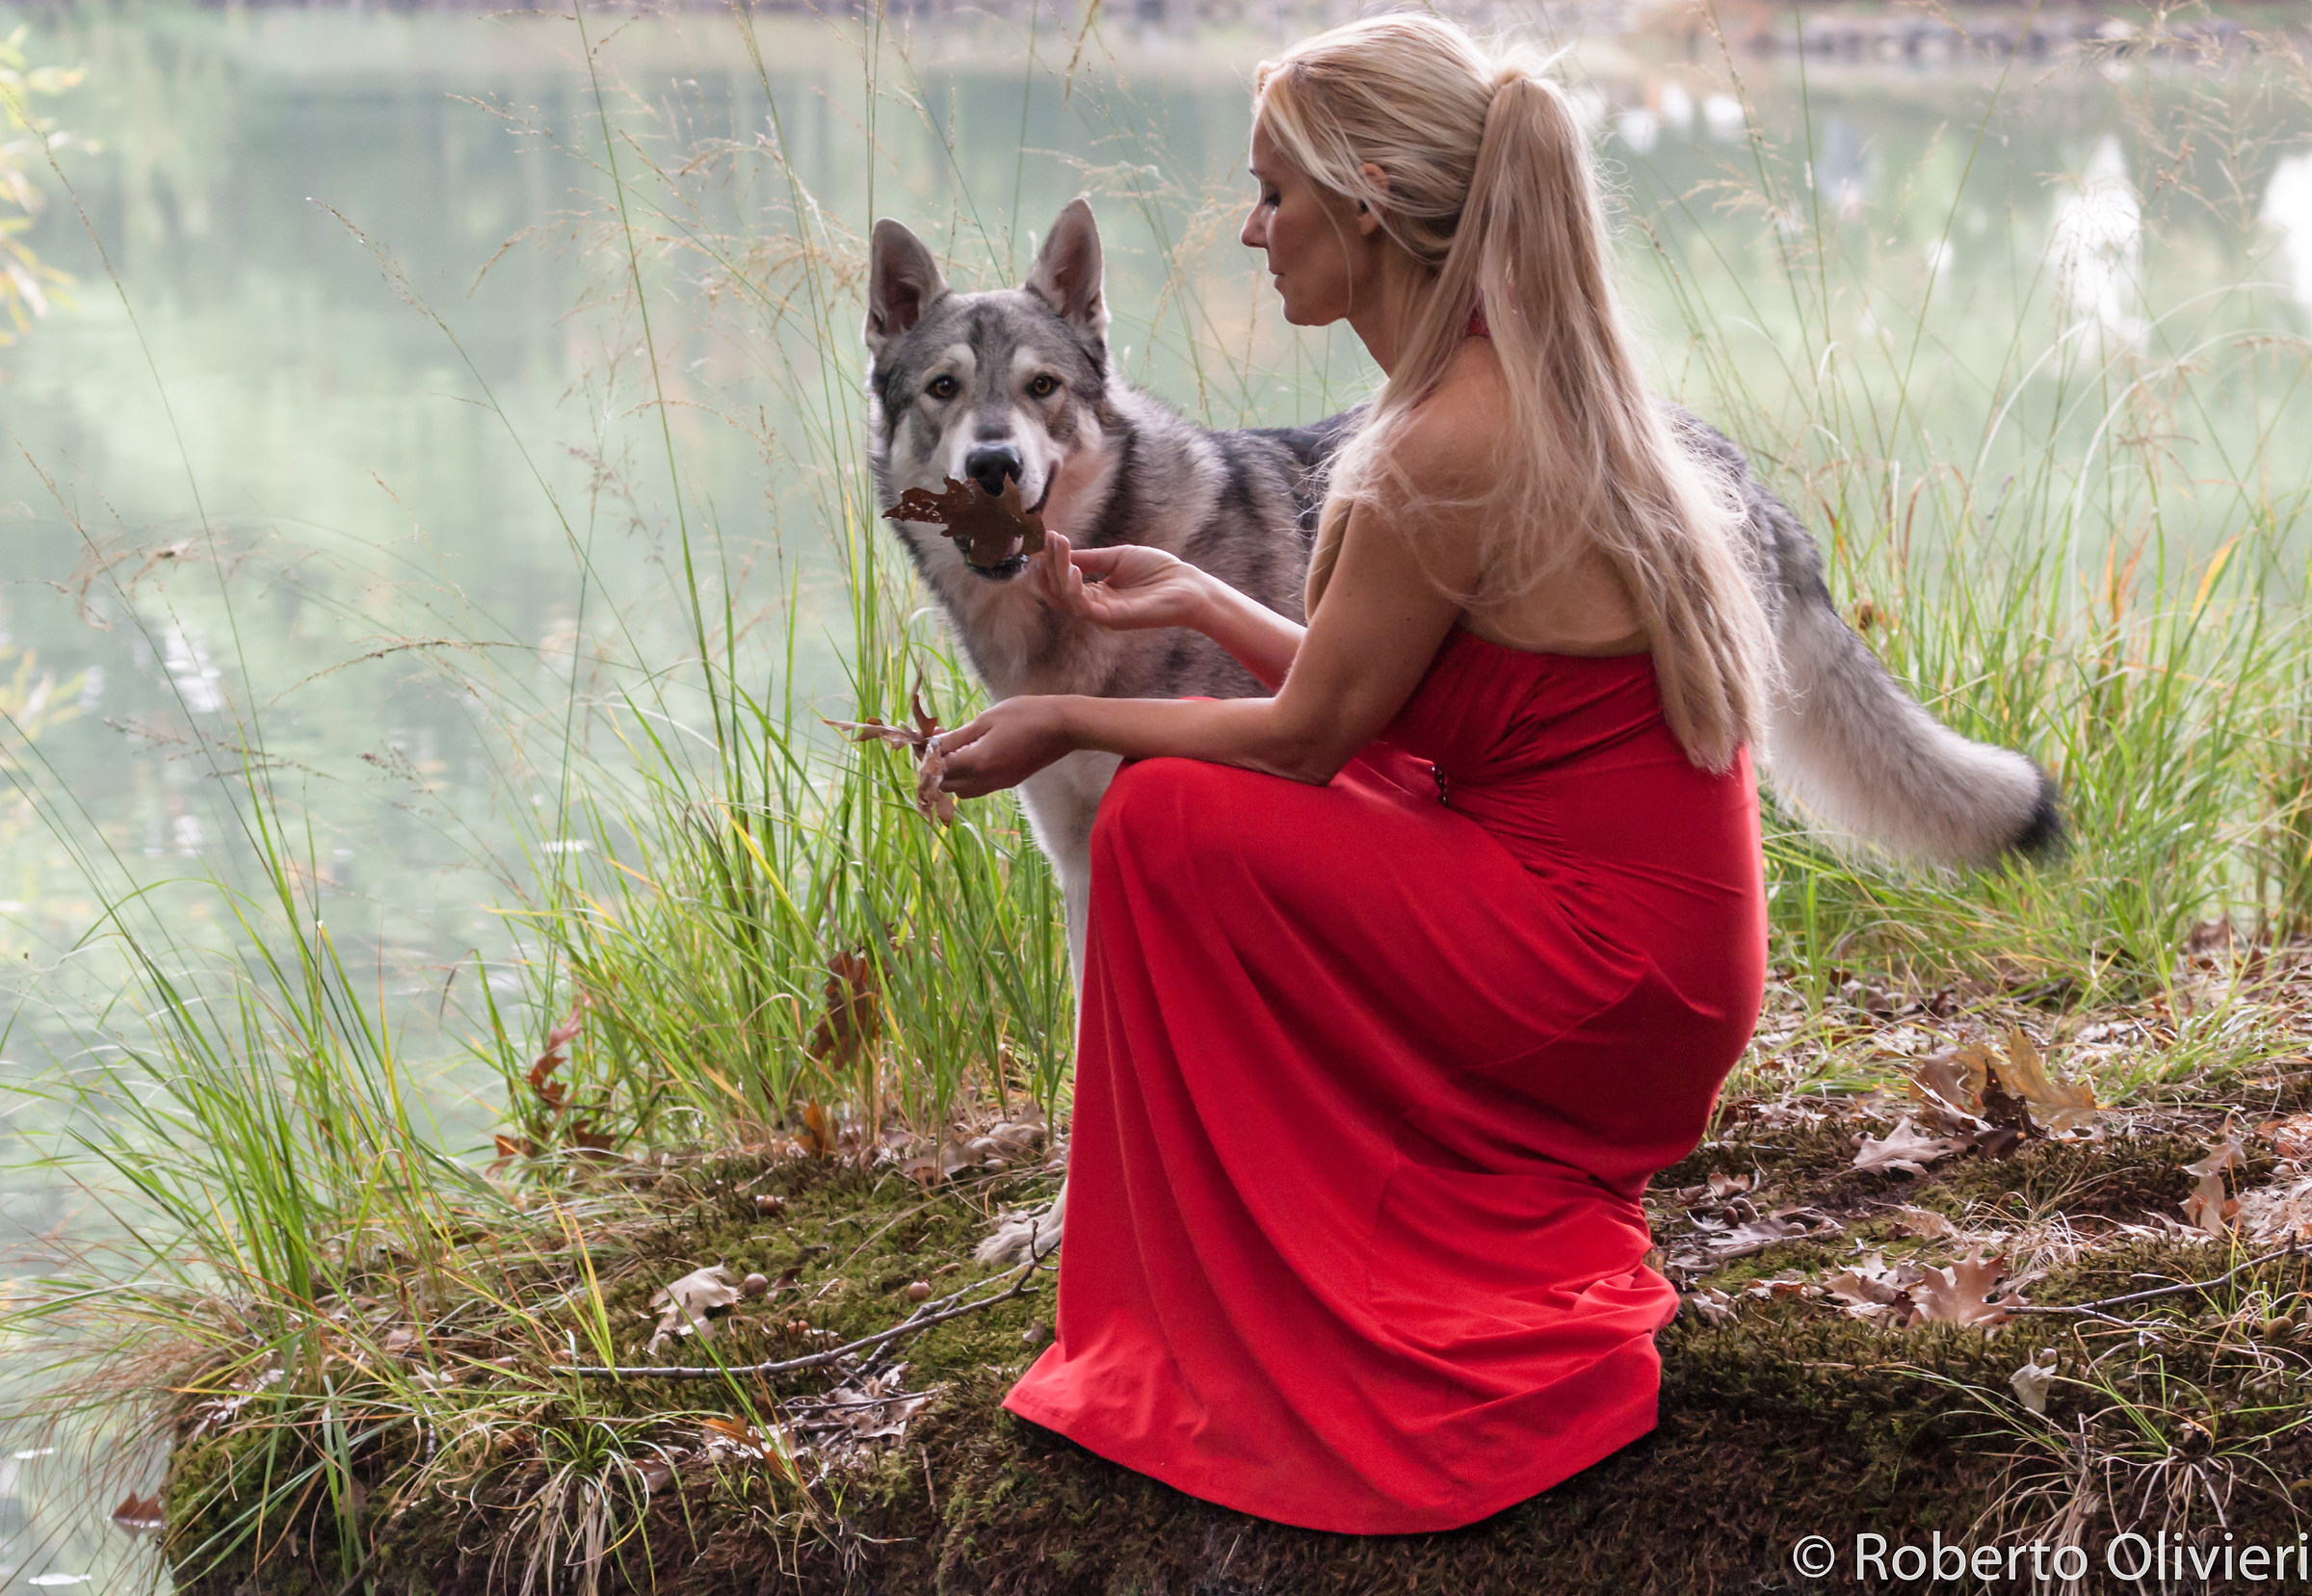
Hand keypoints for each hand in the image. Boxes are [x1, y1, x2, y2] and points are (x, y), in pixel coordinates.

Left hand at [936, 696, 1076, 797]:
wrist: (1063, 726)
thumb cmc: (1025, 715)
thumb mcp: (986, 720)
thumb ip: (957, 737)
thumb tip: (932, 745)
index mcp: (978, 762)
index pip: (938, 768)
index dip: (926, 754)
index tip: (925, 737)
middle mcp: (986, 780)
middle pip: (947, 785)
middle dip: (935, 767)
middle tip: (937, 742)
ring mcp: (999, 783)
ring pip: (962, 791)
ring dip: (952, 775)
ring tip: (955, 749)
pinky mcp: (1009, 782)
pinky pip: (978, 788)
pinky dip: (968, 776)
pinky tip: (973, 754)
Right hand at [1030, 531, 1210, 631]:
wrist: (1188, 586)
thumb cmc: (1158, 572)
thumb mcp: (1118, 558)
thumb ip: (1090, 558)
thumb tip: (1061, 552)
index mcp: (1097, 593)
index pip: (1062, 582)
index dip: (1052, 561)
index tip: (1049, 536)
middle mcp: (1095, 606)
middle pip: (1057, 592)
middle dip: (1048, 566)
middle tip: (1050, 540)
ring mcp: (1103, 614)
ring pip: (1065, 598)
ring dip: (1057, 571)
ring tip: (1059, 545)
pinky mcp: (1113, 618)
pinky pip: (1083, 607)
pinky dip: (1072, 588)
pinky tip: (1073, 567)